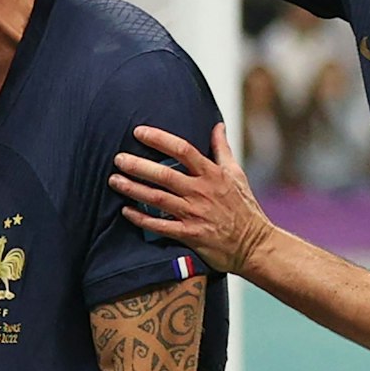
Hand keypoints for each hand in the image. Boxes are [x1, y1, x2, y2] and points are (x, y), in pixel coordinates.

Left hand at [109, 123, 273, 274]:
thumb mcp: (237, 174)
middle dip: (138, 165)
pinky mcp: (190, 235)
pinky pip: (160, 226)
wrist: (255, 245)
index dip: (159, 139)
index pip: (183, 150)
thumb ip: (223, 149)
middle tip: (118, 158)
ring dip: (133, 189)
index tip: (139, 132)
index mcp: (212, 174)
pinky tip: (125, 211)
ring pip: (157, 199)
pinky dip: (141, 218)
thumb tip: (218, 125)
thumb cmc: (245, 209)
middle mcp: (201, 192)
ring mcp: (194, 214)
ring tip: (114, 180)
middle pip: (164, 175)